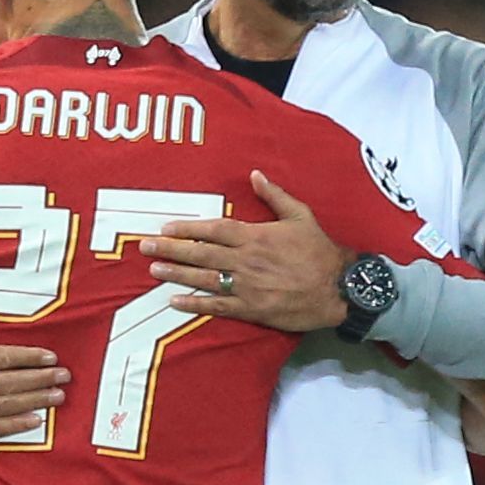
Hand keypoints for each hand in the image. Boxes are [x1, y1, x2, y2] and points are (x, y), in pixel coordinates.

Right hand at [0, 280, 68, 445]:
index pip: (1, 358)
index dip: (28, 358)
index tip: (50, 357)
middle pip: (10, 382)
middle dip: (40, 379)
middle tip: (64, 377)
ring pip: (6, 405)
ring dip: (35, 401)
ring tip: (58, 396)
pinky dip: (15, 425)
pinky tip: (35, 420)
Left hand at [148, 171, 351, 332]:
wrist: (339, 288)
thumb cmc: (320, 251)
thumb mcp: (301, 215)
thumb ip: (275, 195)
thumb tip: (255, 175)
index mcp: (255, 236)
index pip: (213, 229)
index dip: (187, 228)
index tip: (166, 228)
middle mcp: (245, 260)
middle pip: (200, 252)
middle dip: (170, 249)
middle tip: (145, 247)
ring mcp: (246, 286)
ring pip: (203, 278)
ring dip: (176, 273)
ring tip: (153, 269)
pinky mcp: (251, 309)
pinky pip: (217, 305)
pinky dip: (194, 303)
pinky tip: (174, 300)